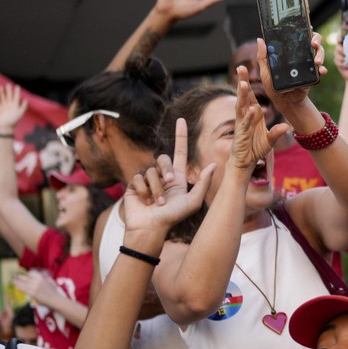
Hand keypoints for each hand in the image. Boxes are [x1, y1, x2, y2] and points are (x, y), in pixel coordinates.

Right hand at [0, 84, 26, 132]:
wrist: (5, 127)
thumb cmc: (13, 121)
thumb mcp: (20, 114)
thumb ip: (23, 107)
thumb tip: (26, 99)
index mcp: (16, 106)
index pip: (17, 97)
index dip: (17, 92)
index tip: (17, 86)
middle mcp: (10, 106)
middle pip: (9, 96)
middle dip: (9, 90)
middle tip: (8, 84)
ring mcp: (4, 107)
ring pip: (3, 98)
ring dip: (2, 93)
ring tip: (1, 87)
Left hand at [12, 270, 62, 304]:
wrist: (55, 299)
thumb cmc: (53, 291)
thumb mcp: (50, 281)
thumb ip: (45, 276)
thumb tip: (42, 272)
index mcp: (41, 277)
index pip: (31, 272)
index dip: (26, 273)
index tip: (24, 274)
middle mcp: (37, 281)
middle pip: (25, 277)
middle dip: (19, 276)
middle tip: (15, 276)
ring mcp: (34, 287)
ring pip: (22, 282)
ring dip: (16, 281)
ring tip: (13, 280)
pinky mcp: (32, 293)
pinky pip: (23, 288)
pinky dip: (18, 286)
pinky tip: (15, 285)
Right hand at [123, 118, 214, 237]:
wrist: (151, 228)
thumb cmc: (173, 217)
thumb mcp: (193, 201)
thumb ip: (203, 183)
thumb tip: (213, 165)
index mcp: (177, 178)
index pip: (179, 152)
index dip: (181, 136)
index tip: (181, 120)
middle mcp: (162, 176)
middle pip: (163, 159)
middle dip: (167, 170)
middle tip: (171, 184)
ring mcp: (147, 180)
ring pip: (151, 171)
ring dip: (156, 187)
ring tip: (158, 203)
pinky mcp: (134, 185)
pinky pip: (138, 177)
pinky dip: (144, 189)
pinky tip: (146, 201)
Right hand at [231, 70, 288, 172]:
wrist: (246, 162)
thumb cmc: (256, 148)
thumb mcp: (271, 139)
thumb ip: (278, 132)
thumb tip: (287, 127)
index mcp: (253, 114)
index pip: (250, 96)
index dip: (248, 83)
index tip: (247, 69)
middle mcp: (246, 116)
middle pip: (243, 96)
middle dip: (242, 82)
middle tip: (240, 68)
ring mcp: (242, 124)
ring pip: (241, 107)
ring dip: (242, 96)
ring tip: (243, 84)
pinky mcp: (241, 134)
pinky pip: (245, 123)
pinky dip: (248, 117)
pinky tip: (252, 109)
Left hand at [257, 32, 326, 107]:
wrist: (283, 101)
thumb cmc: (273, 85)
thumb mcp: (265, 71)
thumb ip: (263, 57)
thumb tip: (260, 40)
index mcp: (290, 51)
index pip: (299, 36)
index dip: (305, 30)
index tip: (306, 28)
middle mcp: (301, 55)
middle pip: (313, 41)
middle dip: (316, 40)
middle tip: (313, 44)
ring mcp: (308, 64)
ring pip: (319, 53)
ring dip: (320, 55)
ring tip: (317, 61)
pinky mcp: (313, 75)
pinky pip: (320, 69)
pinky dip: (322, 69)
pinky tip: (322, 71)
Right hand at [334, 34, 347, 82]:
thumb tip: (347, 41)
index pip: (343, 37)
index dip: (340, 36)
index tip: (341, 37)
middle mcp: (344, 48)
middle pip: (338, 45)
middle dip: (342, 49)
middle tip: (346, 53)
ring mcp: (340, 55)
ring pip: (337, 52)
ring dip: (343, 57)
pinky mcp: (337, 61)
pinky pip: (337, 59)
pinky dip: (342, 63)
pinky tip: (347, 66)